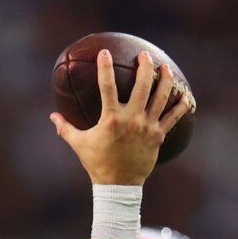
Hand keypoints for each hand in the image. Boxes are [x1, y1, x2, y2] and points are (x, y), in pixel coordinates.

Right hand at [49, 50, 193, 185]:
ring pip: (161, 97)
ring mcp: (147, 127)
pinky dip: (181, 105)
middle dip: (145, 67)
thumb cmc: (97, 163)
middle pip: (143, 86)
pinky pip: (174, 117)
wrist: (118, 185)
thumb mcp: (79, 144)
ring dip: (165, 80)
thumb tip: (52, 116)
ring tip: (165, 68)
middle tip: (144, 56)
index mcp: (111, 119)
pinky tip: (185, 95)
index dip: (105, 68)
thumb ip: (65, 128)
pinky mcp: (158, 136)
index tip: (104, 52)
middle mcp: (131, 119)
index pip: (107, 87)